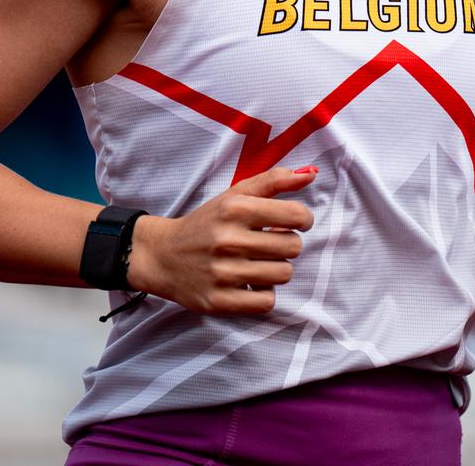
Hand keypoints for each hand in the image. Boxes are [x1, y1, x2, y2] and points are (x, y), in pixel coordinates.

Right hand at [128, 165, 317, 314]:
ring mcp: (223, 273)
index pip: (296, 215)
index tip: (295, 222)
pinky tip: (250, 283)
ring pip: (283, 274)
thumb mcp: (235, 195)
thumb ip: (274, 181)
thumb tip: (312, 174)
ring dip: (276, 269)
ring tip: (258, 263)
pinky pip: (266, 301)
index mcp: (235, 209)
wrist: (162, 256)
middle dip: (287, 244)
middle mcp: (228, 240)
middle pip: (293, 247)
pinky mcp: (218, 301)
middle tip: (270, 244)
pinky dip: (263, 294)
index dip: (303, 219)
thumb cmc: (206, 223)